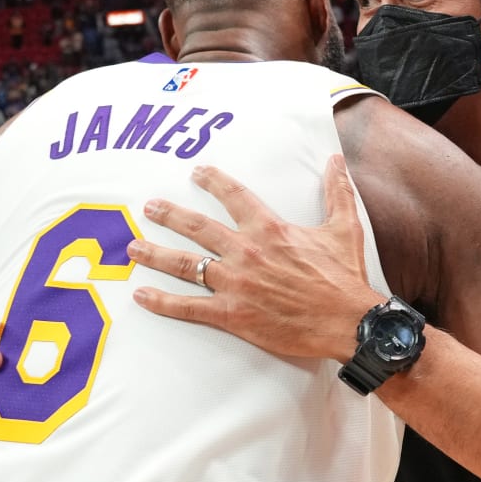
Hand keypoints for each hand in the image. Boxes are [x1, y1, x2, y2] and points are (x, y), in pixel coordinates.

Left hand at [127, 158, 382, 363]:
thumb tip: (336, 160)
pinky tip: (141, 295)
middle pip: (197, 227)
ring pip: (185, 264)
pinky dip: (162, 302)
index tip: (197, 172)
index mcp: (269, 229)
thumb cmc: (345, 277)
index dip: (213, 181)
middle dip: (169, 215)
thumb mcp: (344, 228)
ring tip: (133, 247)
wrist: (348, 321)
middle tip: (149, 207)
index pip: (233, 197)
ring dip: (155, 253)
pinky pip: (189, 307)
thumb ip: (337, 191)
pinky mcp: (232, 314)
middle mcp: (246, 251)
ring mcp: (235, 283)